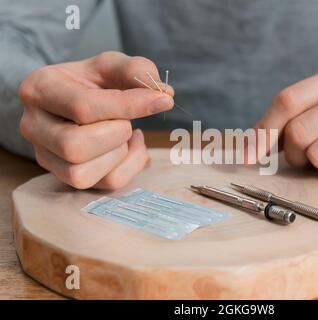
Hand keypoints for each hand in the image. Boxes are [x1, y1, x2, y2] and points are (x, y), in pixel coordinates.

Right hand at [19, 51, 173, 188]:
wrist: (77, 98)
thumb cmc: (94, 81)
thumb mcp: (113, 65)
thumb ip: (137, 71)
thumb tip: (164, 96)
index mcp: (39, 89)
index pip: (83, 107)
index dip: (129, 106)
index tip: (163, 100)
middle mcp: (33, 126)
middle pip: (75, 146)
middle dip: (116, 134)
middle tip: (126, 120)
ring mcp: (45, 156)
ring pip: (83, 174)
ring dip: (119, 152)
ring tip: (125, 131)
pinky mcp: (65, 177)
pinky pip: (104, 184)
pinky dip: (129, 166)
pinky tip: (128, 146)